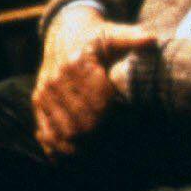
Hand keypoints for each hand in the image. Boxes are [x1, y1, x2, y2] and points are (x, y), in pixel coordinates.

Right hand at [33, 6, 155, 156]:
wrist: (64, 34)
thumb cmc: (96, 38)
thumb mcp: (114, 34)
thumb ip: (132, 38)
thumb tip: (152, 39)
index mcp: (79, 64)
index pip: (99, 103)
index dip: (115, 120)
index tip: (128, 130)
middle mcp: (58, 79)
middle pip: (82, 122)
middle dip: (100, 138)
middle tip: (117, 150)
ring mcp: (46, 91)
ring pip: (64, 130)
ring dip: (82, 147)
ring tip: (99, 156)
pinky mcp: (38, 100)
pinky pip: (46, 129)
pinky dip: (57, 147)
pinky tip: (72, 156)